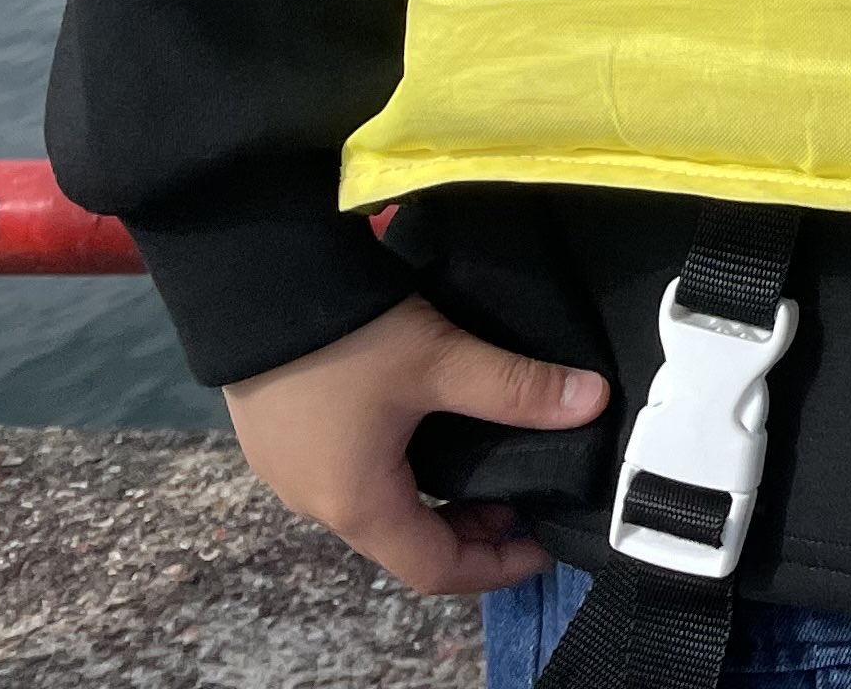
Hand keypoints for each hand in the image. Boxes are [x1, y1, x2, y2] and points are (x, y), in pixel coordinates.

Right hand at [223, 297, 606, 594]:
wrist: (258, 281)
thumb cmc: (346, 336)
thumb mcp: (441, 361)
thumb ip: (517, 387)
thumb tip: (592, 401)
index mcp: (358, 503)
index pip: (435, 570)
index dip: (496, 565)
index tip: (542, 543)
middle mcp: (317, 500)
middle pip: (405, 541)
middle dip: (470, 527)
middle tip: (524, 492)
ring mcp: (290, 469)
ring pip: (377, 505)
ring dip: (434, 495)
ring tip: (486, 456)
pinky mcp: (280, 434)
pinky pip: (349, 471)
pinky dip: (399, 468)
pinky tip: (427, 426)